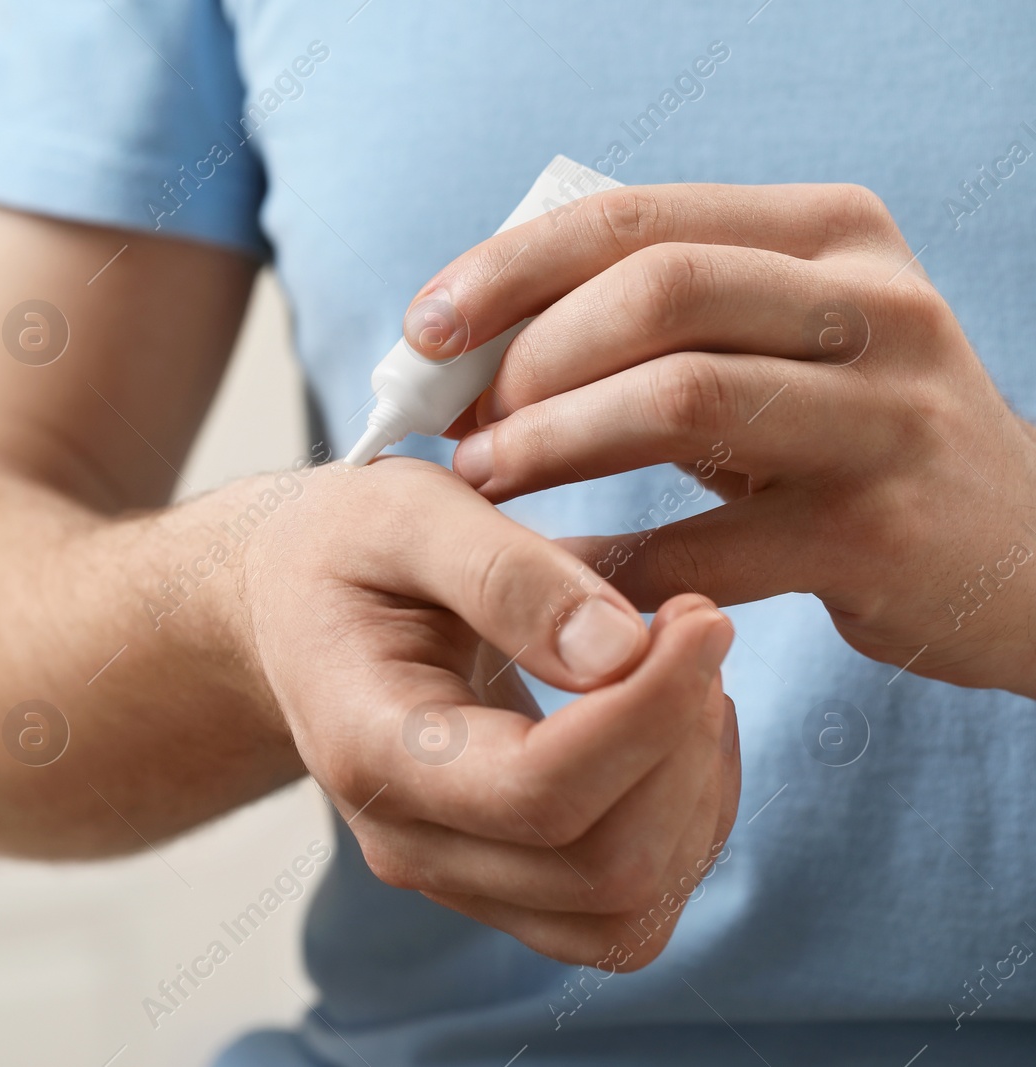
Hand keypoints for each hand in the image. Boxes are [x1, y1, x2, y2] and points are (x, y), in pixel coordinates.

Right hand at [240, 458, 737, 966]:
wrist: (294, 609)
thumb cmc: (344, 549)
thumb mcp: (403, 513)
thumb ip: (506, 574)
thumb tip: (623, 652)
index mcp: (370, 746)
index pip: (539, 792)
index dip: (649, 716)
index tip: (704, 618)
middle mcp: (408, 840)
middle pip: (602, 866)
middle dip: (684, 749)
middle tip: (695, 630)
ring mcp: (455, 875)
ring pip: (629, 908)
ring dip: (695, 797)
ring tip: (687, 678)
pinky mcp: (503, 883)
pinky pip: (628, 911)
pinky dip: (682, 827)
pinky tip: (671, 730)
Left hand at [413, 183, 1035, 695]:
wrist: (1025, 557)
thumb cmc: (853, 441)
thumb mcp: (784, 344)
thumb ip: (662, 321)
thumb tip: (476, 340)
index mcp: (831, 233)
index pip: (635, 216)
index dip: (508, 270)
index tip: (424, 329)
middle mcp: (873, 305)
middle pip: (654, 292)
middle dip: (525, 360)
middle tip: (457, 423)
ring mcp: (887, 417)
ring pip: (678, 400)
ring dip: (549, 444)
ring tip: (479, 482)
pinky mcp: (877, 534)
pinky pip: (701, 547)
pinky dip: (603, 563)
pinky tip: (548, 573)